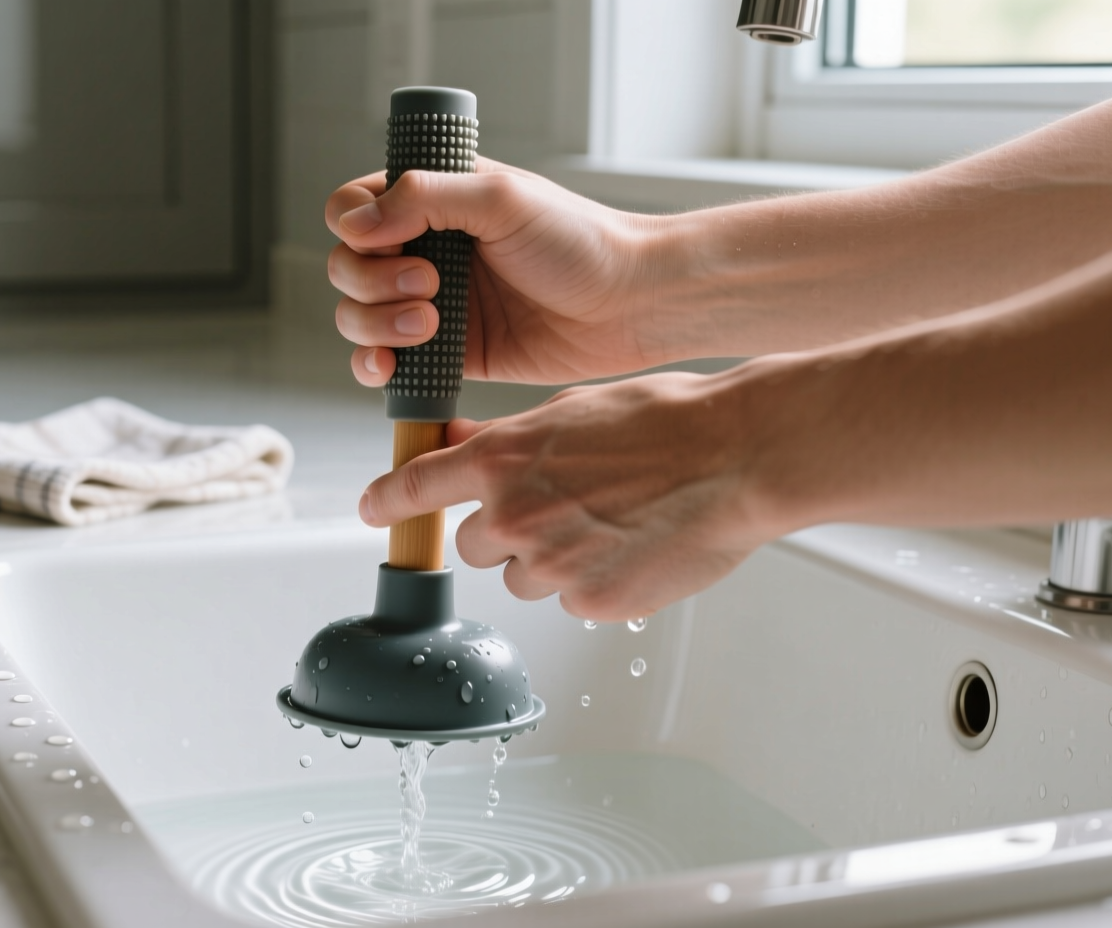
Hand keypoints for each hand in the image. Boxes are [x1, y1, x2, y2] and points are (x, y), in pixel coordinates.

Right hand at [325, 159, 674, 386]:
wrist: (629, 305)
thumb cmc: (580, 241)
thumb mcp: (502, 199)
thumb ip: (426, 197)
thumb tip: (356, 222)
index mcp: (434, 200)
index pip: (353, 206)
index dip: (354, 226)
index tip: (388, 238)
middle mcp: (425, 250)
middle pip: (346, 266)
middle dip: (371, 281)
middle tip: (429, 284)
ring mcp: (431, 304)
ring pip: (356, 316)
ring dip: (373, 324)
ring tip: (429, 325)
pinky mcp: (447, 354)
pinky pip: (386, 363)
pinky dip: (374, 366)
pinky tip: (391, 366)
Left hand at [357, 371, 787, 619]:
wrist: (736, 457)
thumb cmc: (664, 420)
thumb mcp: (567, 409)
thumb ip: (504, 437)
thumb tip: (459, 442)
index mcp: (500, 459)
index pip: (415, 487)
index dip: (388, 502)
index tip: (375, 510)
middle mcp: (512, 516)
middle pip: (470, 545)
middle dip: (501, 531)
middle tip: (557, 506)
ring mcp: (551, 566)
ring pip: (521, 578)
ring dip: (548, 560)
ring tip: (608, 523)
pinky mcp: (592, 604)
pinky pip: (572, 601)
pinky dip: (593, 582)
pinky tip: (633, 548)